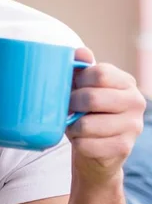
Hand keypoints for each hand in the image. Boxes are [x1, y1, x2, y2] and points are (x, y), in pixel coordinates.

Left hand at [66, 48, 145, 183]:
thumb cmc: (87, 113)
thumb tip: (80, 53)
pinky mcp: (124, 147)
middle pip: (92, 98)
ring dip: (72, 127)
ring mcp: (133, 125)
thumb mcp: (82, 89)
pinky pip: (87, 145)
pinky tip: (81, 140)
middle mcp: (136, 101)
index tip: (73, 88)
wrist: (97, 150)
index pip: (100, 73)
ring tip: (73, 126)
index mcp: (126, 82)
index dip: (78, 81)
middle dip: (71, 105)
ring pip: (86, 124)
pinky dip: (77, 143)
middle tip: (68, 110)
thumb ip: (80, 69)